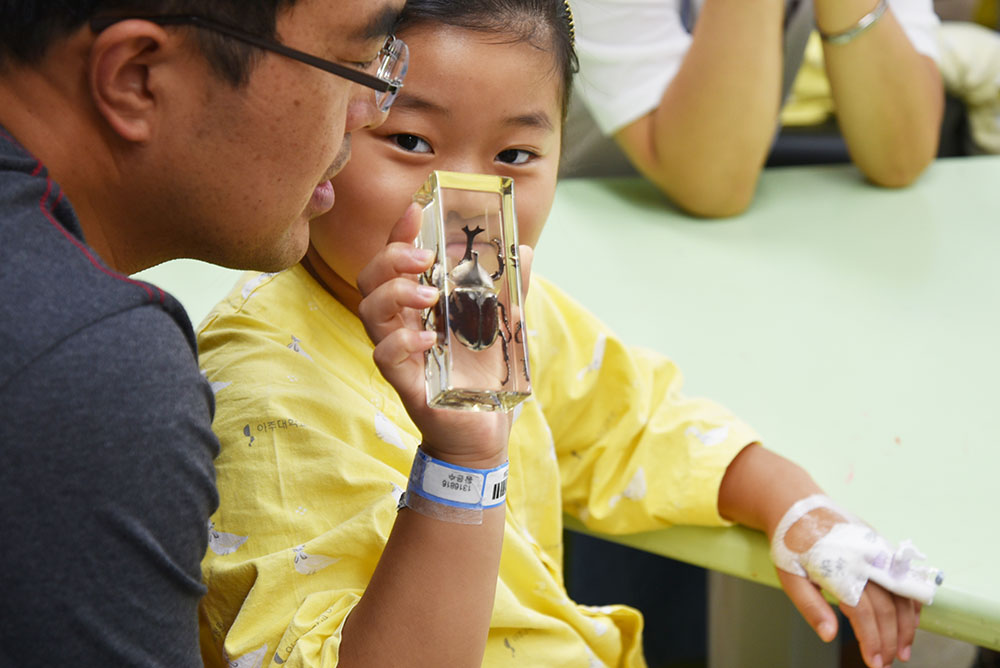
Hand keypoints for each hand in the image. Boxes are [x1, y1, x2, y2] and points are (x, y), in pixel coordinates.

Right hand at [356, 203, 532, 468]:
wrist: (482, 429)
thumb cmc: (481, 375)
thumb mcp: (500, 323)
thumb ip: (507, 287)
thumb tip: (526, 248)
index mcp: (419, 304)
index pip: (395, 260)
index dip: (399, 232)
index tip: (415, 210)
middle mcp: (401, 323)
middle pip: (370, 279)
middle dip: (391, 258)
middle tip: (424, 257)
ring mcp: (399, 352)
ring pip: (369, 311)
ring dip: (395, 294)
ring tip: (429, 294)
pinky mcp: (404, 382)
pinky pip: (384, 355)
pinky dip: (402, 342)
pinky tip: (428, 339)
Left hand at [773, 504, 921, 666]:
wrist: (795, 505)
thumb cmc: (790, 544)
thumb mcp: (790, 577)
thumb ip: (811, 607)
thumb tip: (830, 636)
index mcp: (839, 569)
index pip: (864, 614)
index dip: (872, 641)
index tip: (874, 663)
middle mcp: (863, 559)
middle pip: (886, 608)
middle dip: (889, 641)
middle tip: (887, 663)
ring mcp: (875, 550)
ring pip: (901, 594)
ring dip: (906, 626)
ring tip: (903, 650)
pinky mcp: (881, 544)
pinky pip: (905, 576)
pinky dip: (911, 600)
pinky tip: (911, 621)